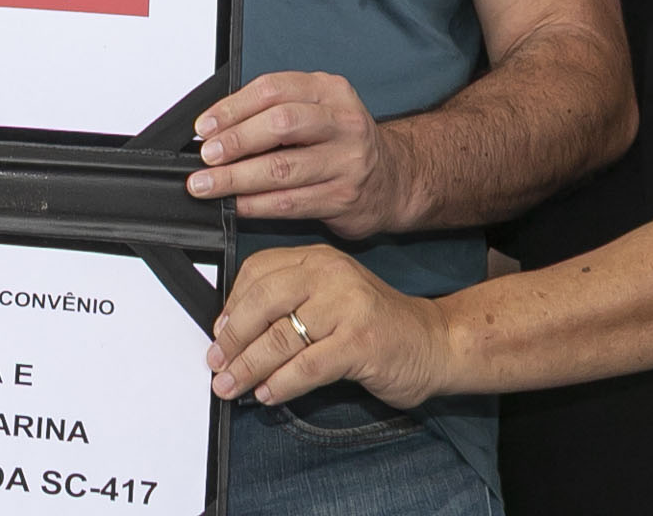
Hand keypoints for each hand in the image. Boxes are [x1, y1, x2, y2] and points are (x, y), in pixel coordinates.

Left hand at [188, 72, 410, 237]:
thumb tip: (217, 128)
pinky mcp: (343, 197)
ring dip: (236, 178)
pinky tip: (235, 204)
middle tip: (206, 156)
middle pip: (279, 125)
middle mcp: (342, 122)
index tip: (205, 126)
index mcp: (330, 91)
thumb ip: (275, 111)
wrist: (394, 179)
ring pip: (282, 168)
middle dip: (235, 141)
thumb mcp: (318, 109)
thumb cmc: (343, 142)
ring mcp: (346, 161)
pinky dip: (256, 204)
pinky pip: (290, 202)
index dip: (233, 108)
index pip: (273, 89)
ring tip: (208, 184)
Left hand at [207, 244, 451, 408]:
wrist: (436, 342)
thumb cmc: (377, 325)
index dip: (232, 304)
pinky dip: (281, 383)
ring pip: (280, 336)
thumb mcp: (331, 299)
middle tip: (216, 363)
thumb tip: (235, 332)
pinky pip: (307, 365)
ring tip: (231, 386)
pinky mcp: (360, 342)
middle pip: (263, 300)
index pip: (258, 270)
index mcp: (319, 259)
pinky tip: (268, 394)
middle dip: (232, 338)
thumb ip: (291, 304)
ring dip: (248, 367)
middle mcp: (331, 275)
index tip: (218, 333)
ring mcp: (347, 306)